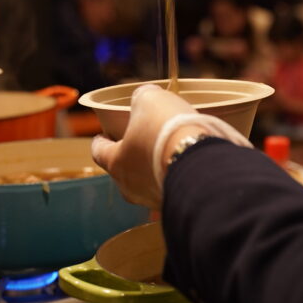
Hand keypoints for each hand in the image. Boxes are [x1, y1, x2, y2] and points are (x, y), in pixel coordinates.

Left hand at [92, 84, 200, 209]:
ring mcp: (154, 199)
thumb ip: (142, 98)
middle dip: (131, 154)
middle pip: (124, 169)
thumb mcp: (151, 100)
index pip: (99, 152)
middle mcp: (130, 187)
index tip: (102, 136)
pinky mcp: (177, 204)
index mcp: (116, 162)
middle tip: (141, 140)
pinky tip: (187, 164)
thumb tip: (145, 98)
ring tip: (169, 151)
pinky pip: (171, 188)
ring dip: (155, 167)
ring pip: (148, 181)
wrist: (204, 163)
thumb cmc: (169, 131)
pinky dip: (175, 176)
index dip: (100, 141)